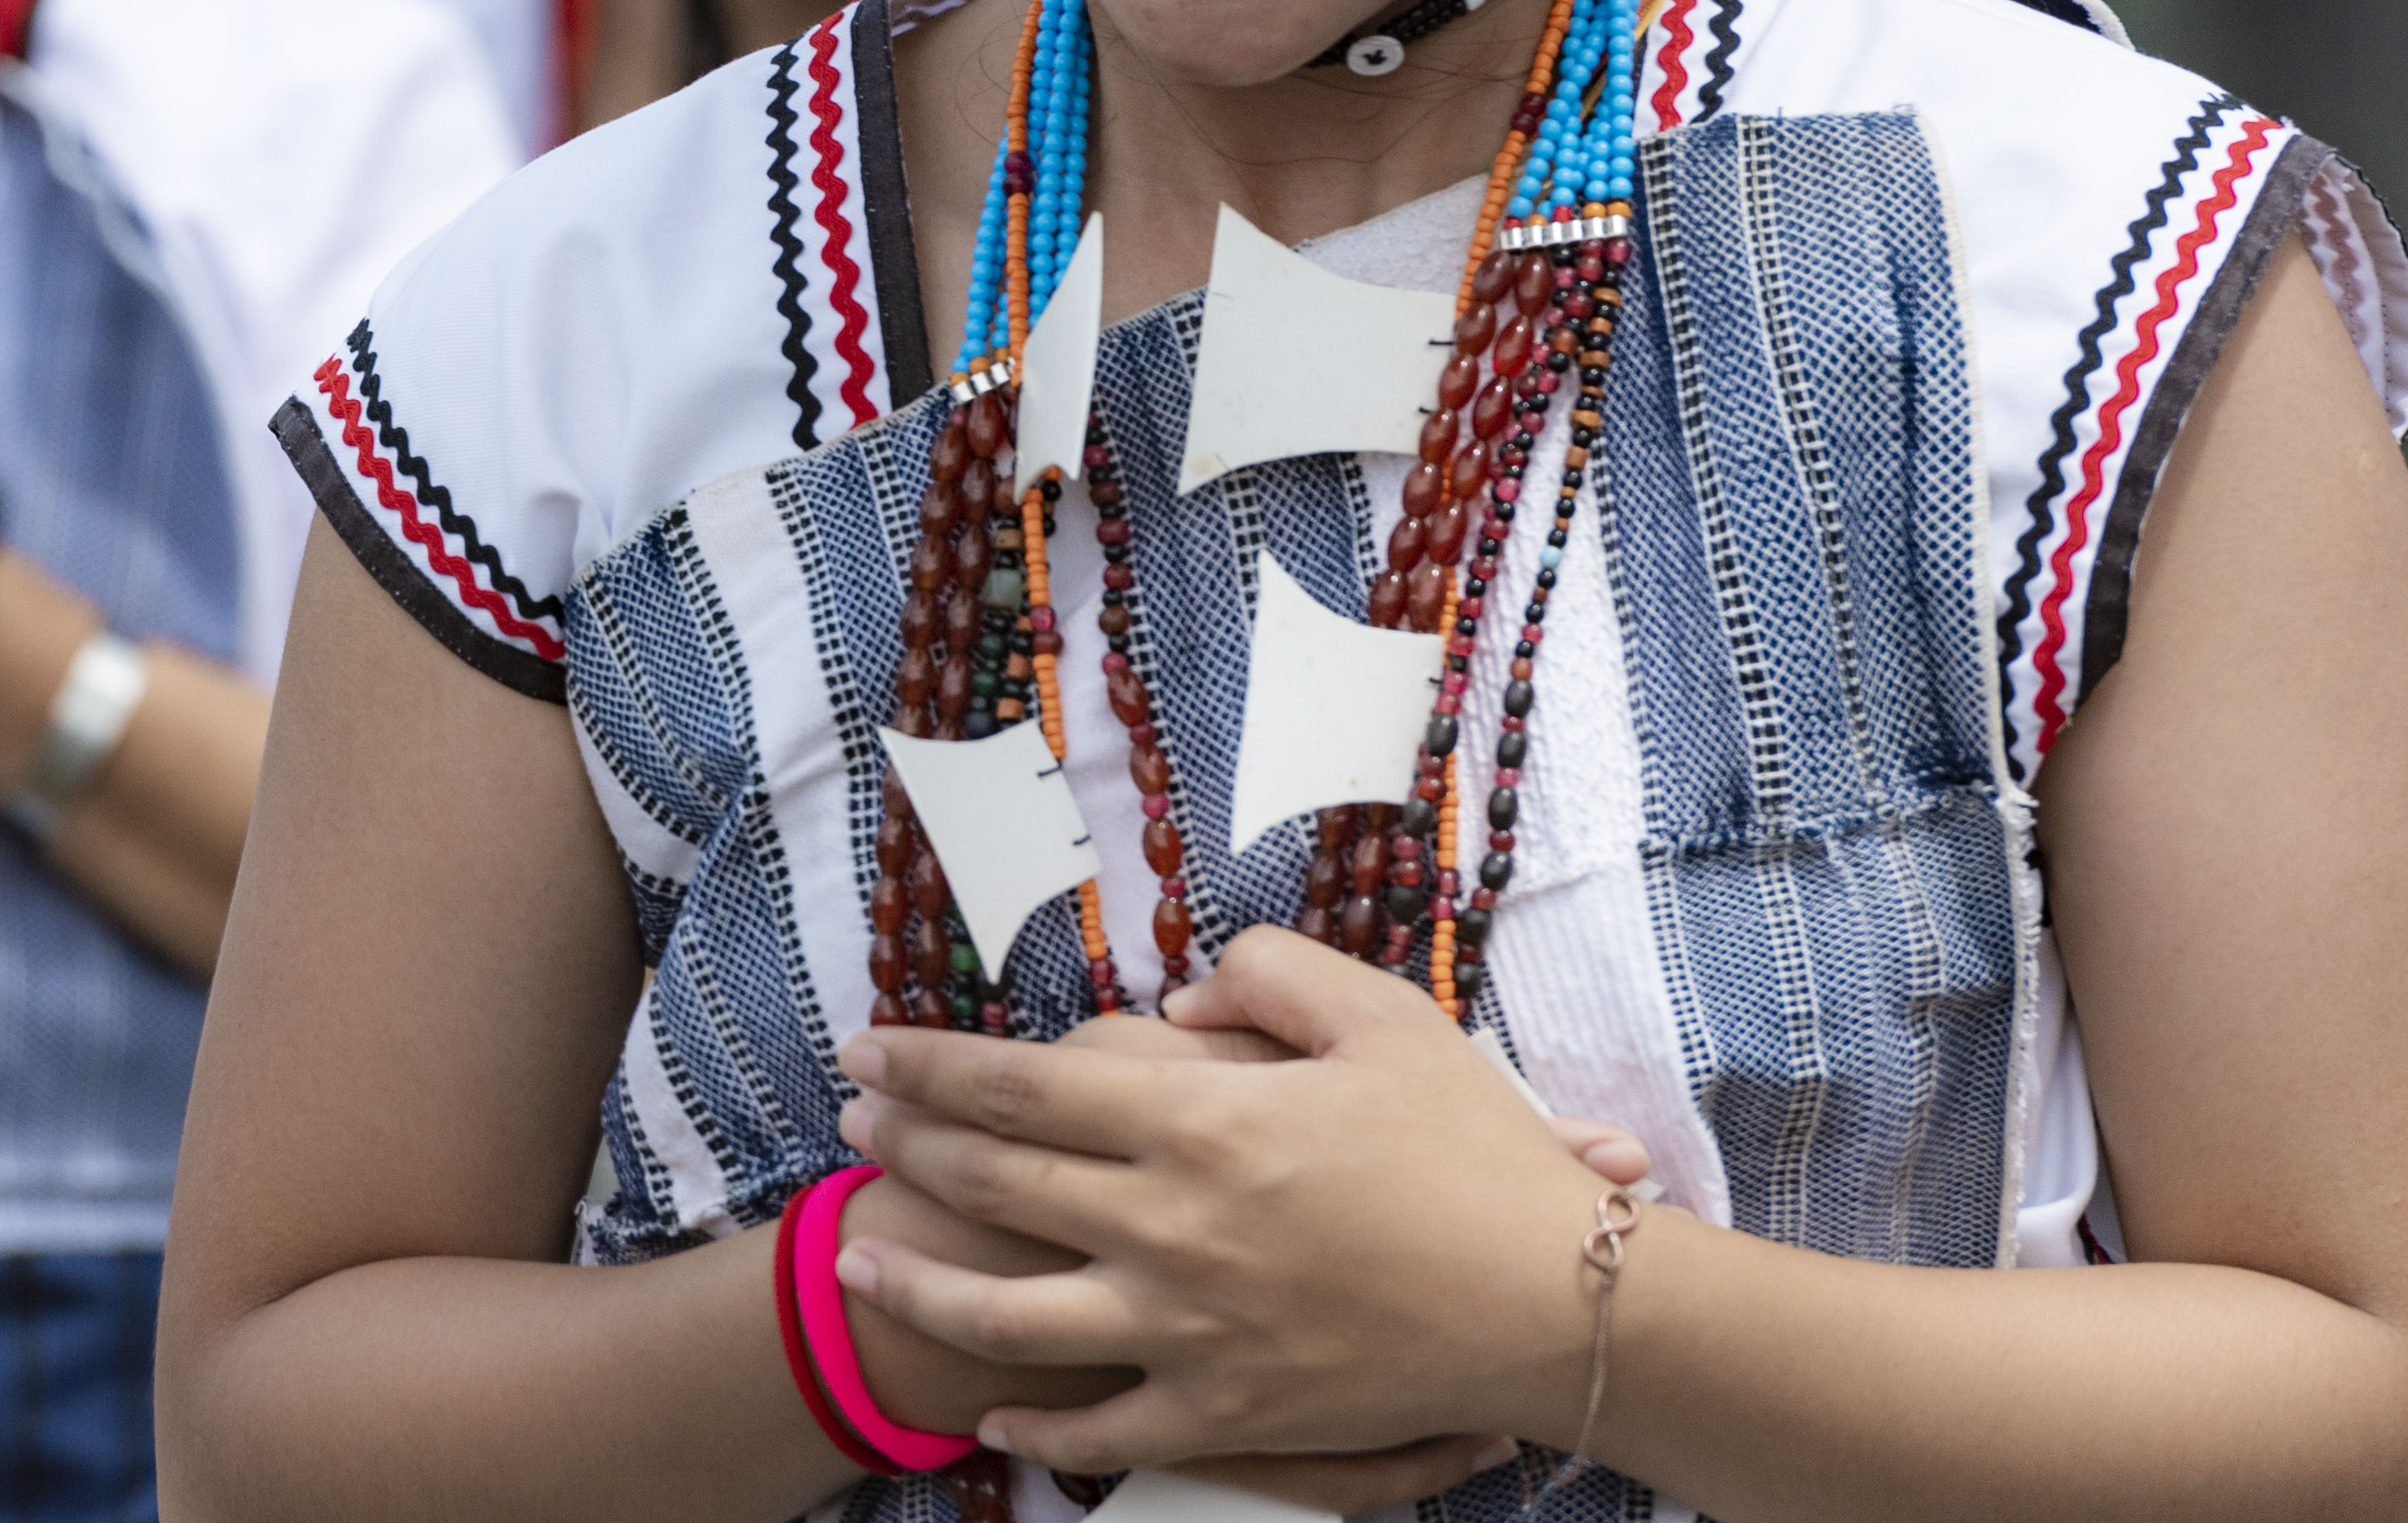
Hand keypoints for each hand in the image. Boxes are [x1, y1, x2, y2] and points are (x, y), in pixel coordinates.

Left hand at [831, 930, 1621, 1474]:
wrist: (1559, 1301)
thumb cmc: (1471, 1149)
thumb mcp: (1379, 1016)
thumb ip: (1267, 975)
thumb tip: (1178, 988)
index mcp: (1200, 1120)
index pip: (1018, 1085)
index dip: (929, 1065)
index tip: (867, 1049)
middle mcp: (1172, 1226)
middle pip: (998, 1182)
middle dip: (906, 1149)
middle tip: (848, 1122)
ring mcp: (1190, 1332)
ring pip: (1010, 1318)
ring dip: (919, 1289)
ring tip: (857, 1265)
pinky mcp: (1227, 1415)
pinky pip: (1102, 1431)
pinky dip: (1037, 1428)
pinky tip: (993, 1416)